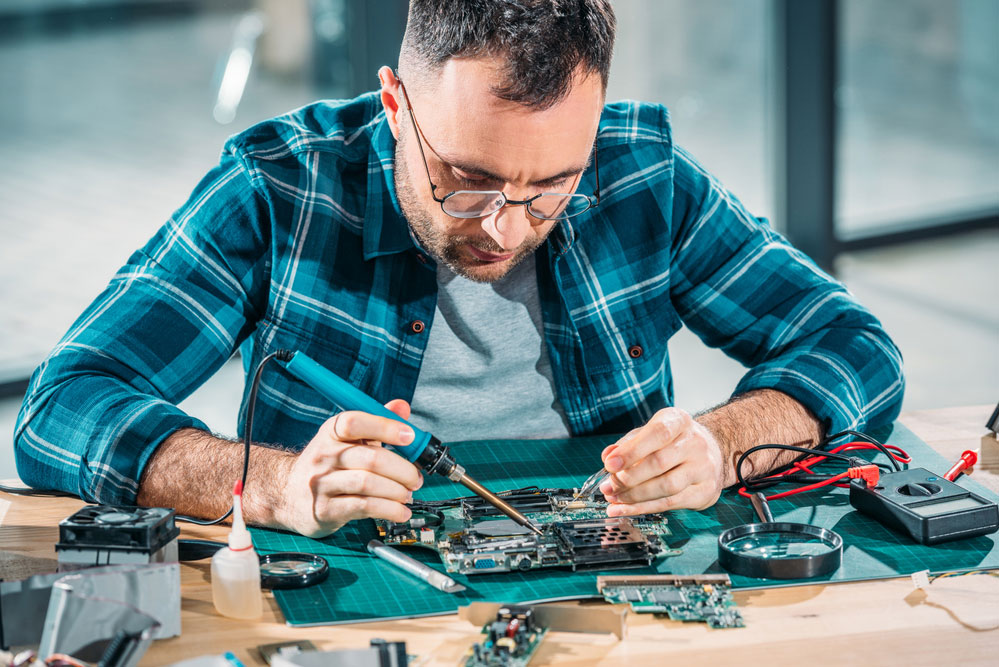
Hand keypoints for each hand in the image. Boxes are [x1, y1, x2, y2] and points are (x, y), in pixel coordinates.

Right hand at [275, 399, 422, 537]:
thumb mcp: (346, 440)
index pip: (354, 422)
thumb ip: (376, 423)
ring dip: (397, 491)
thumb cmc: (327, 465)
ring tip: (408, 494)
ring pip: (368, 484)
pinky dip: (389, 510)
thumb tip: (401, 407)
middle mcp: (323, 455)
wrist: (286, 495)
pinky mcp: (324, 510)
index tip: (409, 435)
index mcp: (331, 433)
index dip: (384, 426)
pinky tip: (400, 511)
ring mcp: (321, 484)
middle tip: (416, 478)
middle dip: (402, 469)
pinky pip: (363, 507)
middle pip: (370, 458)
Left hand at [598, 408, 724, 515]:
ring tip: (614, 498)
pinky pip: (671, 503)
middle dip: (628, 478)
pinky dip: (644, 508)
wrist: (712, 453)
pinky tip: (626, 509)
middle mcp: (695, 443)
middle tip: (608, 486)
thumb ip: (628, 443)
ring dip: (635, 496)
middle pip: (659, 463)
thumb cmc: (674, 442)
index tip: (610, 464)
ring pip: (666, 487)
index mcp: (679, 421)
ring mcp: (703, 468)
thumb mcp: (651, 433)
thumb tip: (608, 456)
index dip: (631, 450)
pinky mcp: (704, 491)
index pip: (657, 434)